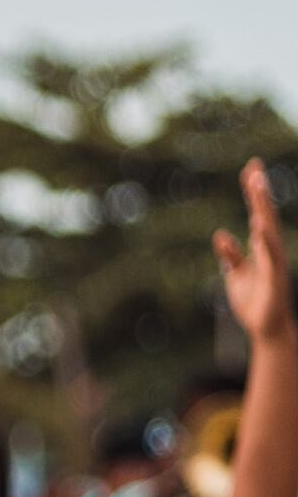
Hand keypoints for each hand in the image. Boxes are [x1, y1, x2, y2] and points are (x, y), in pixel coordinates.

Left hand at [216, 159, 293, 343]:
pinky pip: (269, 258)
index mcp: (261, 248)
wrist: (265, 328)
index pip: (257, 214)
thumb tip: (221, 234)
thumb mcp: (235, 275)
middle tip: (253, 169)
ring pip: (269, 233)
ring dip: (262, 210)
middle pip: (265, 217)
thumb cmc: (253, 300)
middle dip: (259, 194)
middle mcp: (270, 251)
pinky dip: (265, 242)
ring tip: (257, 188)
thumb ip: (231, 255)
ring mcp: (274, 264)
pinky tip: (260, 227)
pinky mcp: (274, 280)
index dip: (254, 193)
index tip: (251, 167)